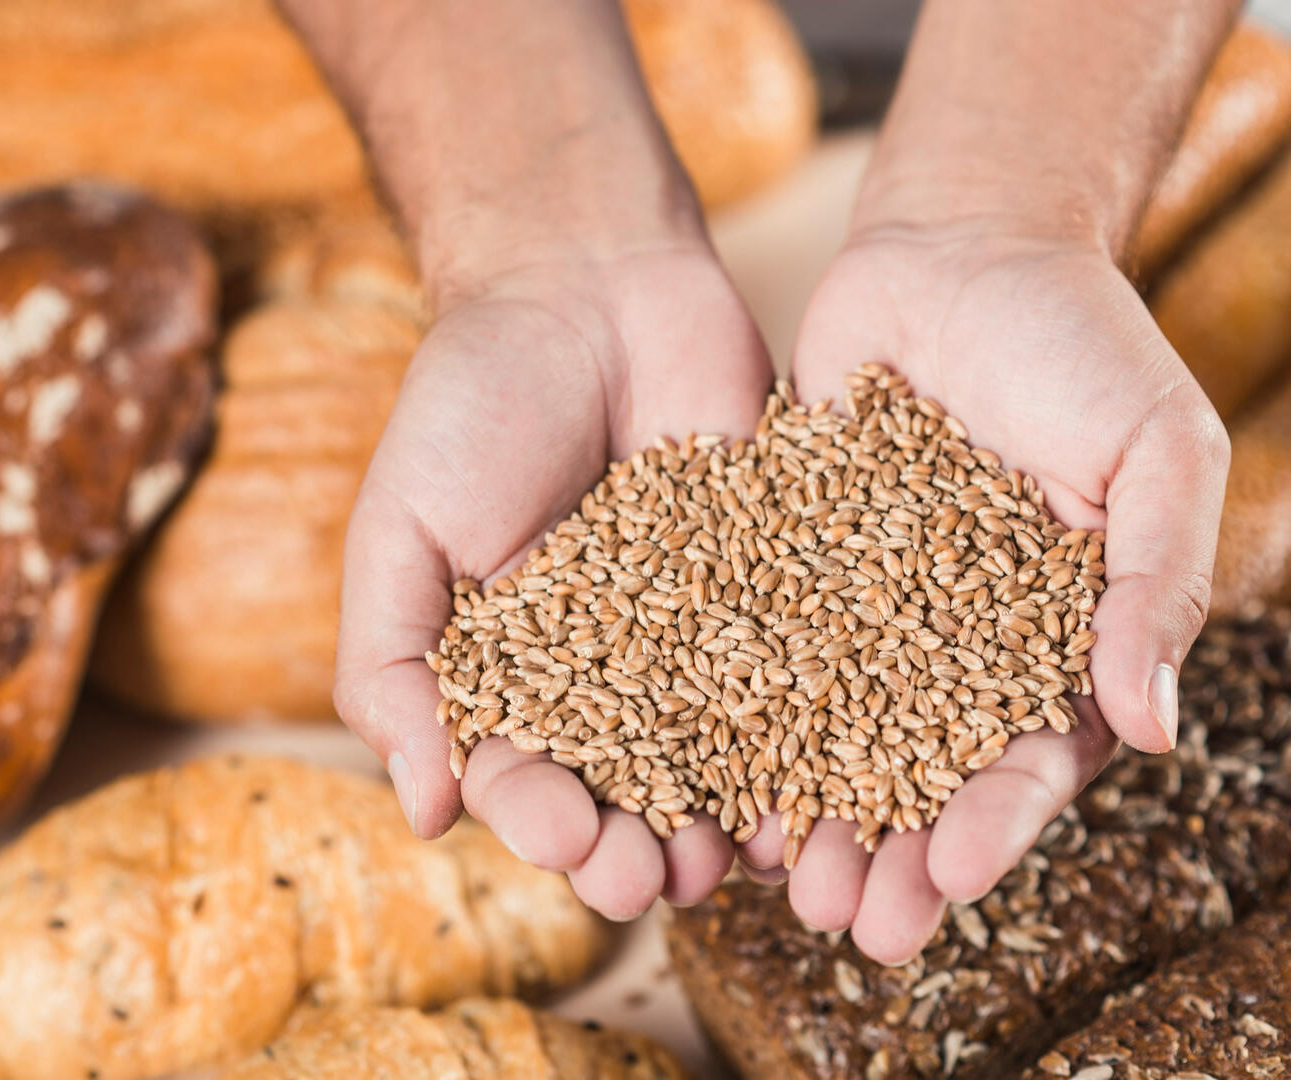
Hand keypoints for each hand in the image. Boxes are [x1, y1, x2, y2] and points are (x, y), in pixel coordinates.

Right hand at [334, 243, 773, 919]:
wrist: (586, 284)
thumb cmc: (471, 403)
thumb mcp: (400, 532)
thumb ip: (391, 665)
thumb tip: (420, 811)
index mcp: (508, 675)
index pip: (519, 775)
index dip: (540, 820)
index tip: (569, 840)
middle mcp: (603, 675)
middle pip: (622, 788)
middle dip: (635, 844)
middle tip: (655, 881)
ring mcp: (693, 637)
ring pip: (714, 754)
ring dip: (723, 817)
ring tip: (740, 859)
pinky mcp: (773, 590)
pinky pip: (793, 673)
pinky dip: (808, 732)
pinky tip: (822, 781)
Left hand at [773, 223, 1228, 962]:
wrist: (963, 248)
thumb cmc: (1083, 340)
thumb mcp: (1156, 449)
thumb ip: (1153, 581)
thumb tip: (1147, 726)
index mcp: (1054, 636)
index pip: (1029, 756)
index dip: (994, 824)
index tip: (949, 879)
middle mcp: (953, 638)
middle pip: (921, 769)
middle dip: (891, 850)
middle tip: (848, 923)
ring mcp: (867, 606)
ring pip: (832, 728)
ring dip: (809, 807)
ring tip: (772, 877)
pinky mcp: (786, 560)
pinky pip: (758, 645)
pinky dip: (734, 708)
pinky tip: (700, 767)